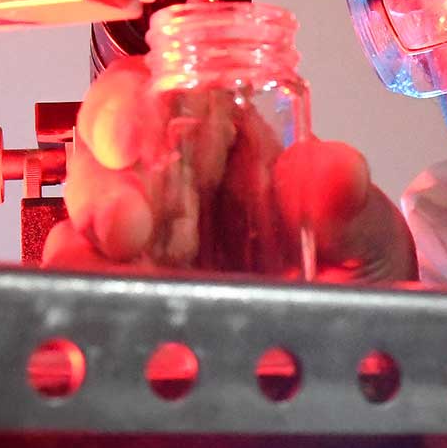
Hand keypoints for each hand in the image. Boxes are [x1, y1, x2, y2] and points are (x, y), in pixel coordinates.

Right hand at [43, 55, 416, 282]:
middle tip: (128, 221)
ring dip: (87, 239)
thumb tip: (333, 168)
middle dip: (103, 183)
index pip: (154, 94)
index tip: (129, 134)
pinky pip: (87, 288)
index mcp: (224, 146)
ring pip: (85, 223)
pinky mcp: (135, 303)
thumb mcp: (366, 235)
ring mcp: (149, 249)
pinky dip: (81, 286)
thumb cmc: (354, 273)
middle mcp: (174, 189)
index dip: (127, 102)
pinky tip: (97, 294)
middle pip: (103, 158)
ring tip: (119, 262)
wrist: (361, 352)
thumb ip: (347, 204)